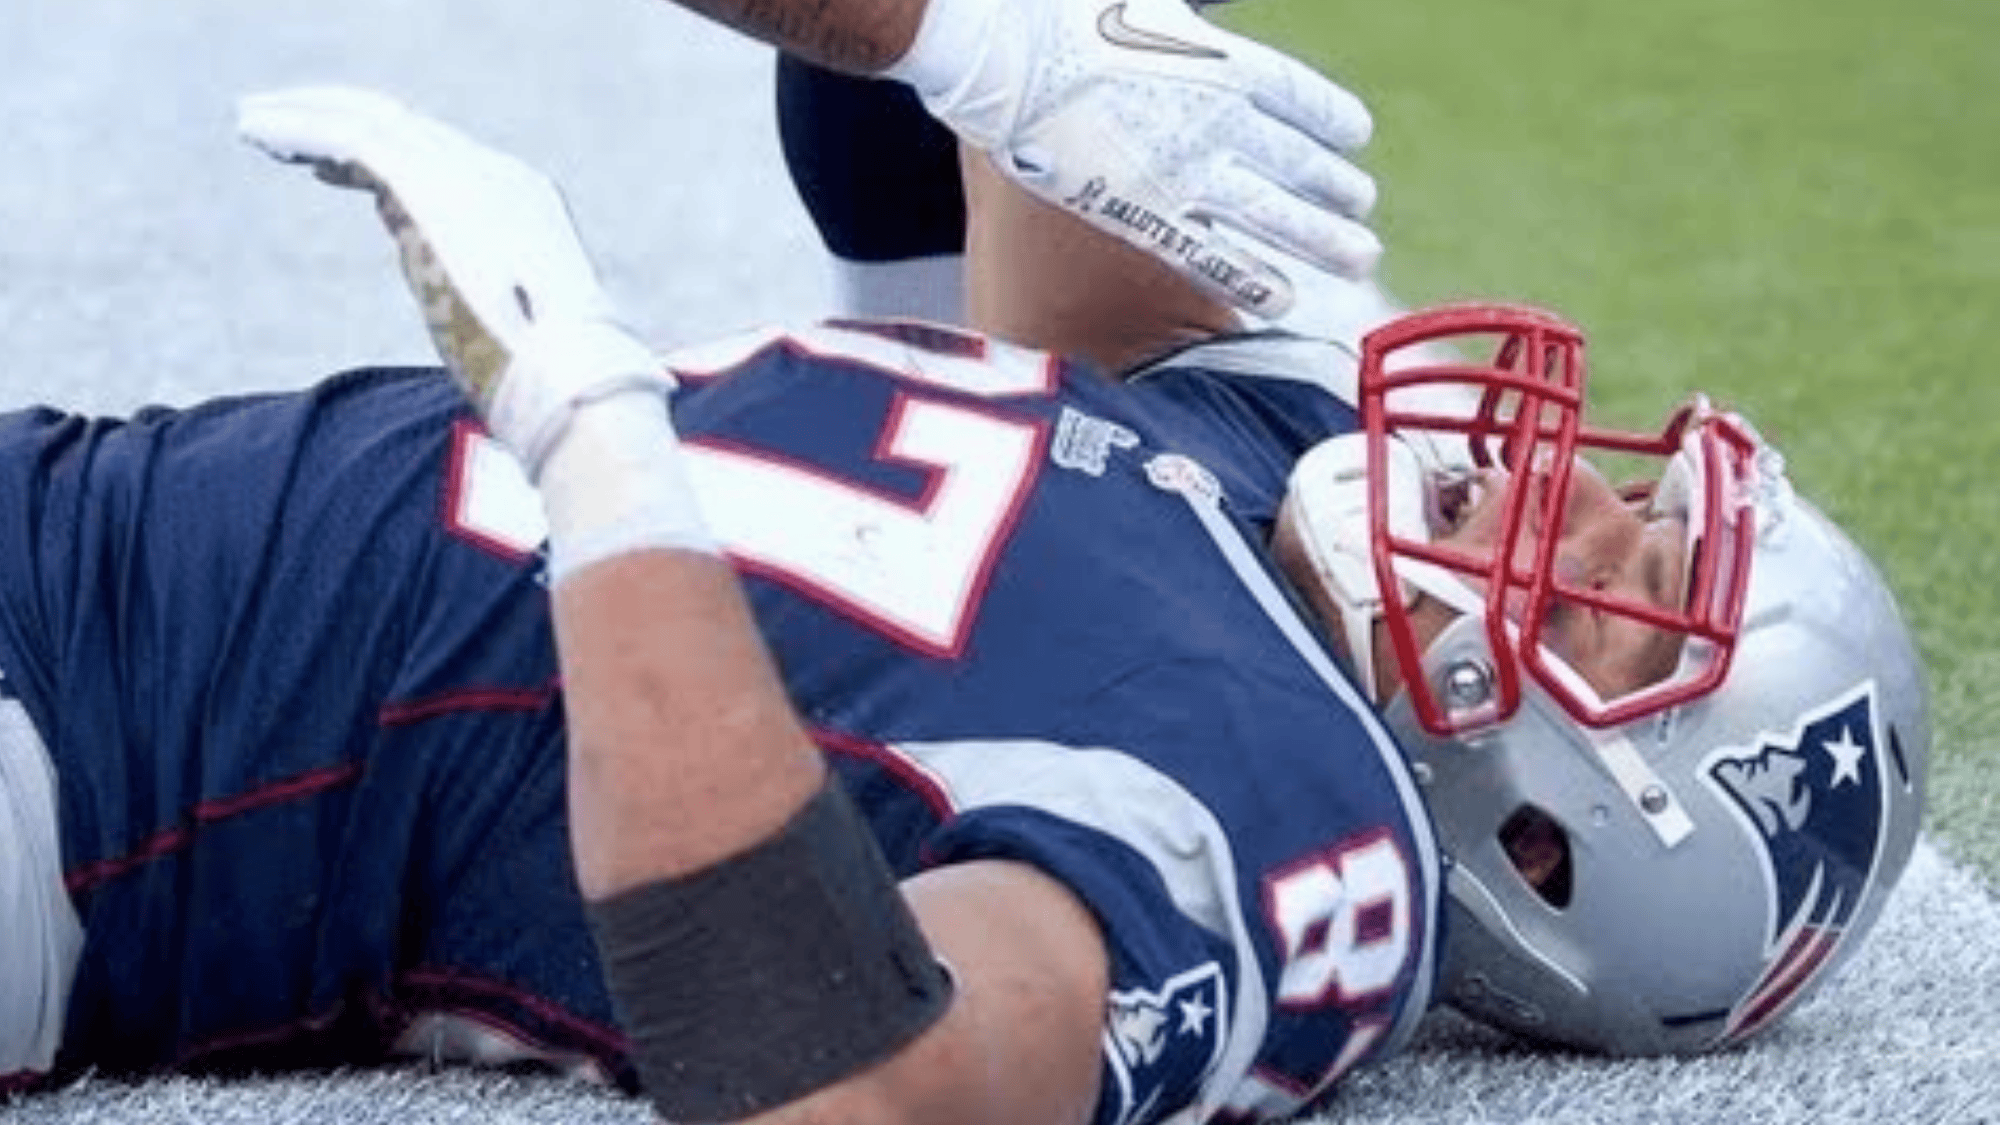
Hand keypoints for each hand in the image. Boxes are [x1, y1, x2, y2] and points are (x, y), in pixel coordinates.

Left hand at [237, 86, 665, 475]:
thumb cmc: (542, 381)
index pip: (441, 162)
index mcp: (525, 206)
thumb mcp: (495, 317)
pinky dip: (301, 131)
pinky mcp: (431, 186)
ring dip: (307, 121)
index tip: (330, 171)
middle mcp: (499, 177)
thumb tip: (404, 231)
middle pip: (404, 130)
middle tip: (280, 132)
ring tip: (254, 128)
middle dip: (339, 123)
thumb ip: (450, 267)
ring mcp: (469, 175)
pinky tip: (258, 136)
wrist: (568, 381)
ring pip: (370, 124)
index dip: (380, 159)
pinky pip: (351, 140)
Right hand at [887, 0, 1378, 317]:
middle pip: (1302, 163)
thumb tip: (1186, 20)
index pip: (1305, 100)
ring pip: (1278, 218)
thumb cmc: (1068, 15)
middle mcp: (1223, 121)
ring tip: (1359, 259)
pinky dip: (1255, 282)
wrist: (1013, 51)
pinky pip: (1217, 259)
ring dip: (1324, 241)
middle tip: (1361, 209)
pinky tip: (1284, 299)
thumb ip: (1186, 27)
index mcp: (1228, 62)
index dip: (1334, 122)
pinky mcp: (1148, 215)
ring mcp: (1189, 173)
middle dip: (1338, 190)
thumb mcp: (1153, 4)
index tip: (1354, 137)